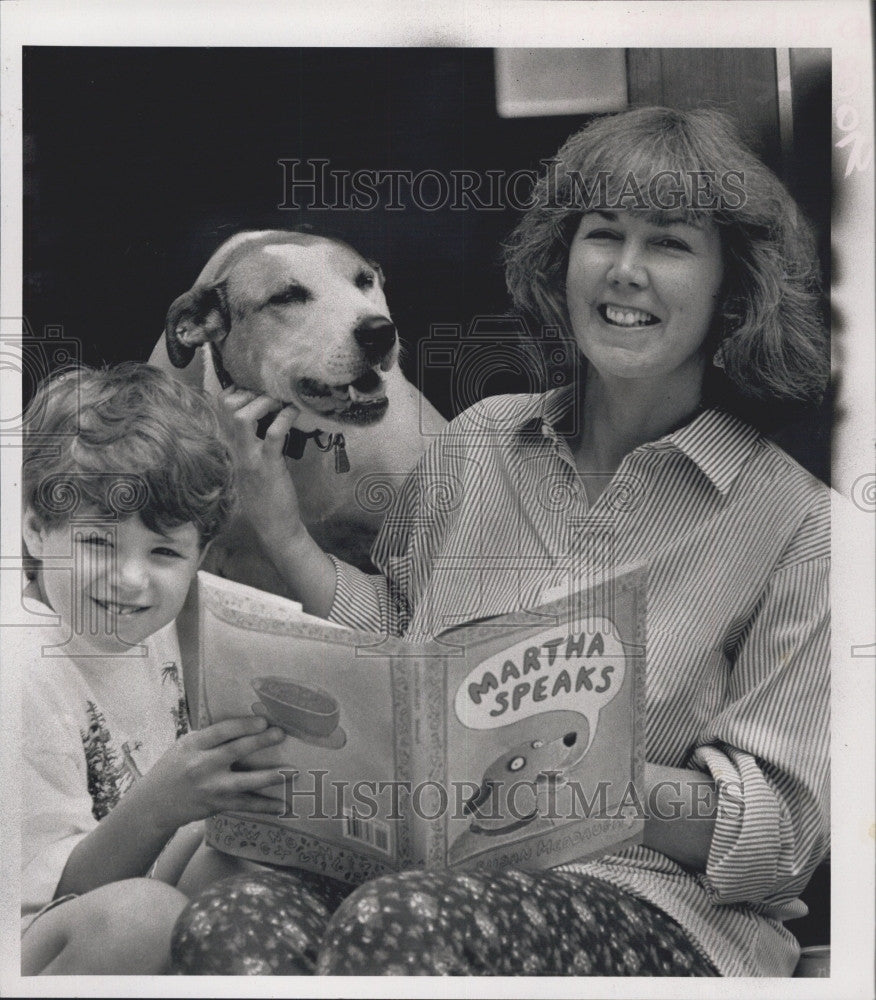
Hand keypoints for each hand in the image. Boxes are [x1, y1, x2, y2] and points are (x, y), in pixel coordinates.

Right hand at [137, 716, 287, 835]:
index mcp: (193, 745)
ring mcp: (210, 788)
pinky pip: (245, 805)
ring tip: (292, 772)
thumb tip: (244, 724)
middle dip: (260, 742)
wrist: (154, 805)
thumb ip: (209, 737)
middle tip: (281, 734)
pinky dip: (264, 806)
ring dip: (271, 776)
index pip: (221, 731)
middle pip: (235, 751)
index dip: (243, 726)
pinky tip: (282, 806)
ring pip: (244, 782)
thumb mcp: (184, 746)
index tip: (263, 721)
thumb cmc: (173, 768)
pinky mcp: (217, 805)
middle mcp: (201, 766)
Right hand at [217, 385, 304, 543]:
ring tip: (279, 400)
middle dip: (247, 391)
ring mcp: (251, 458)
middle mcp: (237, 450)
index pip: (220, 409)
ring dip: (262, 402)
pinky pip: (274, 435)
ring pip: (242, 417)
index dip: (236, 392)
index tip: (256, 389)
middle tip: (270, 392)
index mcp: (233, 448)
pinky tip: (294, 412)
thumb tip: (266, 418)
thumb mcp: (253, 465)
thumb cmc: (267, 497)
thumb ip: (253, 443)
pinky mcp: (269, 467)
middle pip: (226, 407)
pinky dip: (285, 418)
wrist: (274, 528)